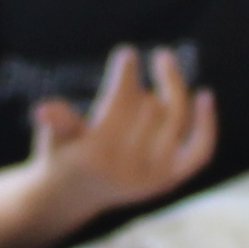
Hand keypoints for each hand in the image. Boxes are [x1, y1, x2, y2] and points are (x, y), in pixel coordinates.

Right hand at [24, 47, 215, 227]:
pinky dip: (206, 123)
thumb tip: (42, 109)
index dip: (125, 73)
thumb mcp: (53, 137)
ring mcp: (154, 177)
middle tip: (131, 73)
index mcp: (98, 155)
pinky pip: (199, 149)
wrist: (73, 196)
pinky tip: (206, 95)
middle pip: (150, 107)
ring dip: (169, 91)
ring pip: (175, 119)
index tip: (127, 51)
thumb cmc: (62, 155)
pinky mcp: (170, 180)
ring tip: (160, 70)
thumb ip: (56, 121)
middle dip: (140, 85)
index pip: (121, 102)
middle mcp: (130, 169)